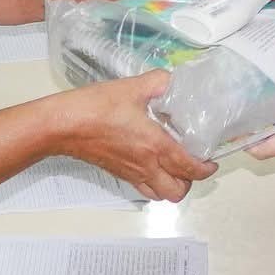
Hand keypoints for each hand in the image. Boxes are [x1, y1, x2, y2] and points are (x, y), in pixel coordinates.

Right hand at [60, 72, 216, 200]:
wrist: (62, 125)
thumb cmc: (94, 108)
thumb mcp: (132, 87)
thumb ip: (158, 82)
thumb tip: (172, 79)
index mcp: (154, 145)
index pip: (188, 167)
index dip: (205, 168)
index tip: (212, 160)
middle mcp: (145, 164)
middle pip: (177, 191)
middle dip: (191, 182)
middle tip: (195, 164)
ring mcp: (130, 172)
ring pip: (160, 195)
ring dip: (172, 186)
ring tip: (176, 168)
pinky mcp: (118, 173)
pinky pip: (142, 189)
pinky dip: (153, 184)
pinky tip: (153, 165)